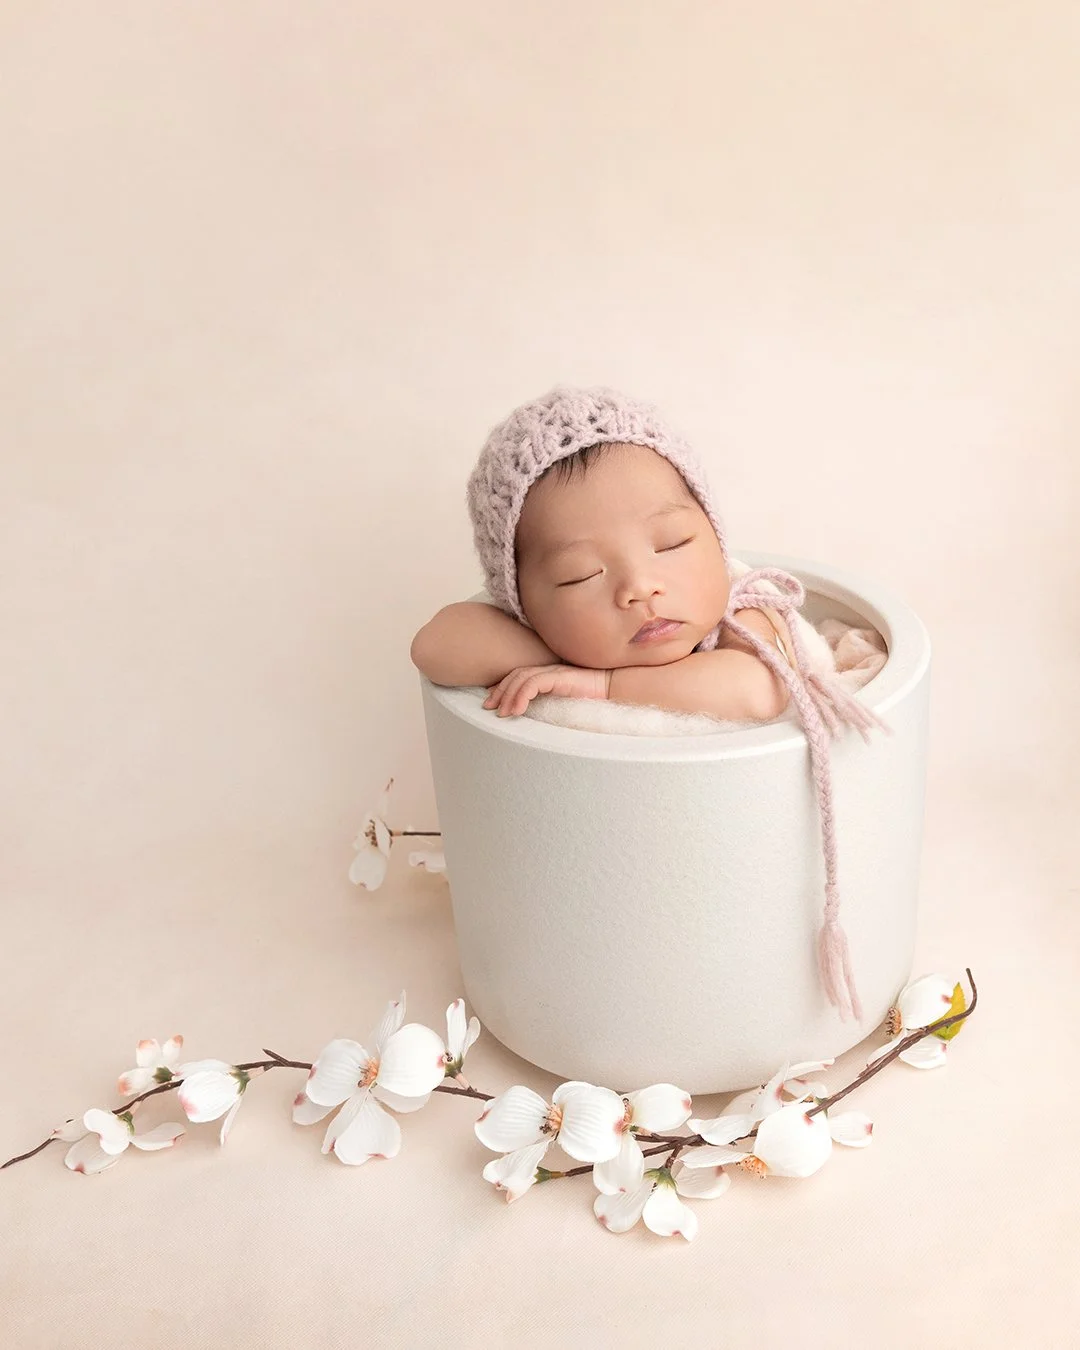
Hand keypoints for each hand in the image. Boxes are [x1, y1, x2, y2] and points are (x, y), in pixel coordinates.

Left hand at [482, 664, 610, 716]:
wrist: (615, 689)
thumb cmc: (593, 699)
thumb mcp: (565, 702)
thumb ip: (550, 704)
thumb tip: (533, 718)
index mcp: (548, 675)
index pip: (518, 676)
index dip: (502, 687)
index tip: (491, 701)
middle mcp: (548, 670)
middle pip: (515, 675)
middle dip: (499, 691)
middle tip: (488, 707)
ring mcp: (554, 672)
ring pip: (522, 678)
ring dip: (508, 695)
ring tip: (501, 712)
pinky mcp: (561, 677)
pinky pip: (535, 684)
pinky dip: (522, 695)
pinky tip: (518, 710)